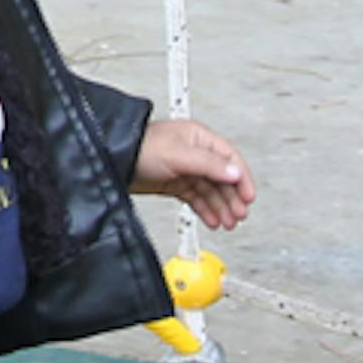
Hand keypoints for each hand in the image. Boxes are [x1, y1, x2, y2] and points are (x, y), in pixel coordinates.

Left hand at [135, 113, 256, 228]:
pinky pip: (196, 198)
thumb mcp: (178, 154)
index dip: (242, 178)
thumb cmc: (141, 147)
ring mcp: (184, 168)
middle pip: (222, 177)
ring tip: (228, 223)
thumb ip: (208, 164)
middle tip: (239, 215)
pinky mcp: (174, 183)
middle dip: (232, 197)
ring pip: (210, 190)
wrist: (114, 160)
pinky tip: (213, 220)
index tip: (248, 197)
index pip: (230, 159)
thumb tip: (234, 172)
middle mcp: (194, 152)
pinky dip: (206, 209)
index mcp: (199, 138)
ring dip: (221, 206)